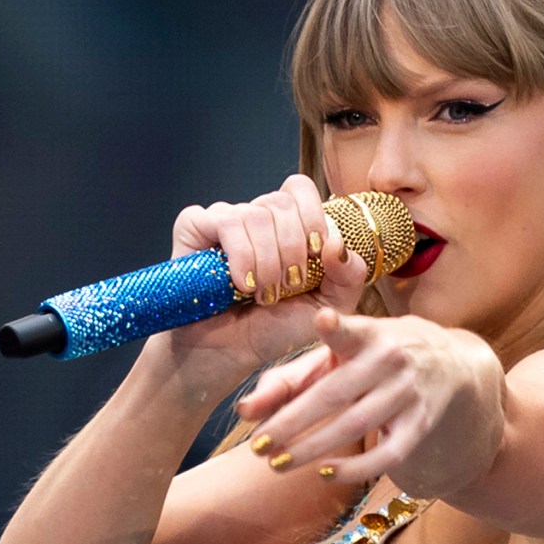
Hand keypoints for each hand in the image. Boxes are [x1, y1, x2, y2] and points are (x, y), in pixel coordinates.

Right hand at [143, 174, 374, 387]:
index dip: (312, 216)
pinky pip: (224, 222)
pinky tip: (239, 284)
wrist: (229, 354)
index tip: (314, 254)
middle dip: (291, 250)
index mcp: (287, 224)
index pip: (299, 189)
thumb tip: (336, 242)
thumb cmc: (274, 329)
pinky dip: (240, 255)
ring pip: (255, 215)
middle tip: (287, 287)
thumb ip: (350, 276)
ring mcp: (224, 220)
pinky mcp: (194, 228)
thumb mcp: (327, 307)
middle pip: (281, 203)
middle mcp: (256, 216)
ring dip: (266, 261)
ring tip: (262, 294)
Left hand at [235, 309, 504, 496]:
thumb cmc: (373, 359)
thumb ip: (289, 379)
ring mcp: (410, 393)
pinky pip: (389, 454)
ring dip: (313, 449)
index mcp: (368, 335)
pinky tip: (325, 474)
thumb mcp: (337, 358)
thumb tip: (244, 411)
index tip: (323, 320)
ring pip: (356, 426)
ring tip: (277, 464)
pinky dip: (356, 468)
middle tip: (257, 447)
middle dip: (291, 423)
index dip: (336, 329)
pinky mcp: (422, 424)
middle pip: (335, 394)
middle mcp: (392, 360)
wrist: (450, 365)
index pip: (351, 331)